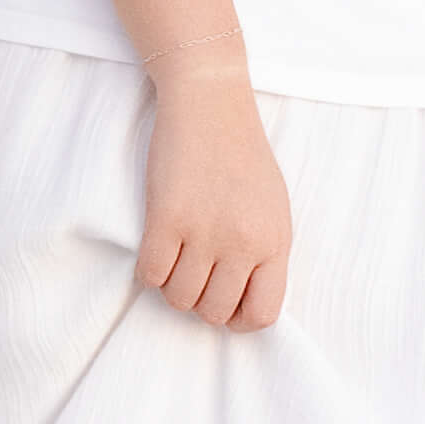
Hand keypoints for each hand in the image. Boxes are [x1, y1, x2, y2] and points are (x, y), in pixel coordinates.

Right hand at [138, 62, 290, 330]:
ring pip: (179, 298)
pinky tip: (156, 248)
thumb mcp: (274, 207)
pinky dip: (149, 272)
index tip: (225, 303)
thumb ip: (264, 253)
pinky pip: (151, 275)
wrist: (210, 104)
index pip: (263, 314)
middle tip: (195, 275)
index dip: (239, 319)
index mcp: (275, 241)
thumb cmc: (242, 154)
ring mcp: (204, 231)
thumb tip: (245, 300)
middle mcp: (243, 242)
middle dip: (201, 303)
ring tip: (176, 258)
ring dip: (172, 287)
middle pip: (215, 312)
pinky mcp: (166, 217)